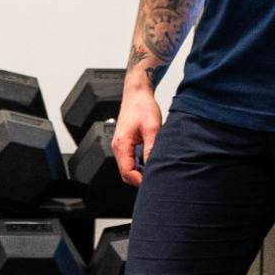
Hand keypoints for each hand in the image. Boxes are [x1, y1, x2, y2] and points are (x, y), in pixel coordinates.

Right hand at [112, 73, 161, 190]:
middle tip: (156, 177)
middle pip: (126, 174)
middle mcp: (118, 147)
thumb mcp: (152, 128)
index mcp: (122, 145)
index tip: (154, 180)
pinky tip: (150, 162)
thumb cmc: (142, 107)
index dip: (140, 181)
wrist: (137, 94)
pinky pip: (129, 161)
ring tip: (155, 170)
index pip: (127, 173)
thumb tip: (153, 166)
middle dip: (140, 179)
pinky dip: (139, 165)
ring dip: (140, 172)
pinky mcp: (125, 143)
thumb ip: (151, 148)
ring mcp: (120, 146)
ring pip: (127, 168)